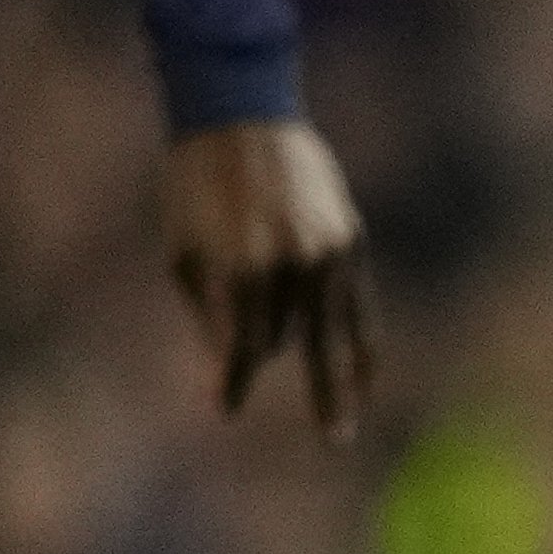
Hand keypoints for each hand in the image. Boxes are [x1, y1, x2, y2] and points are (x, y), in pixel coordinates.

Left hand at [163, 116, 376, 434]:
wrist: (240, 114)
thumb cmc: (195, 187)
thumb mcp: (185, 255)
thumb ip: (209, 319)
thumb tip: (222, 378)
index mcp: (246, 269)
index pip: (245, 348)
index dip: (232, 383)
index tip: (223, 412)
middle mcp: (295, 264)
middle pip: (290, 343)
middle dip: (304, 383)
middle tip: (336, 439)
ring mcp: (328, 251)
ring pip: (332, 331)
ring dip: (336, 375)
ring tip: (346, 424)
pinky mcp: (349, 240)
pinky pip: (359, 304)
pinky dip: (362, 341)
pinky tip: (366, 375)